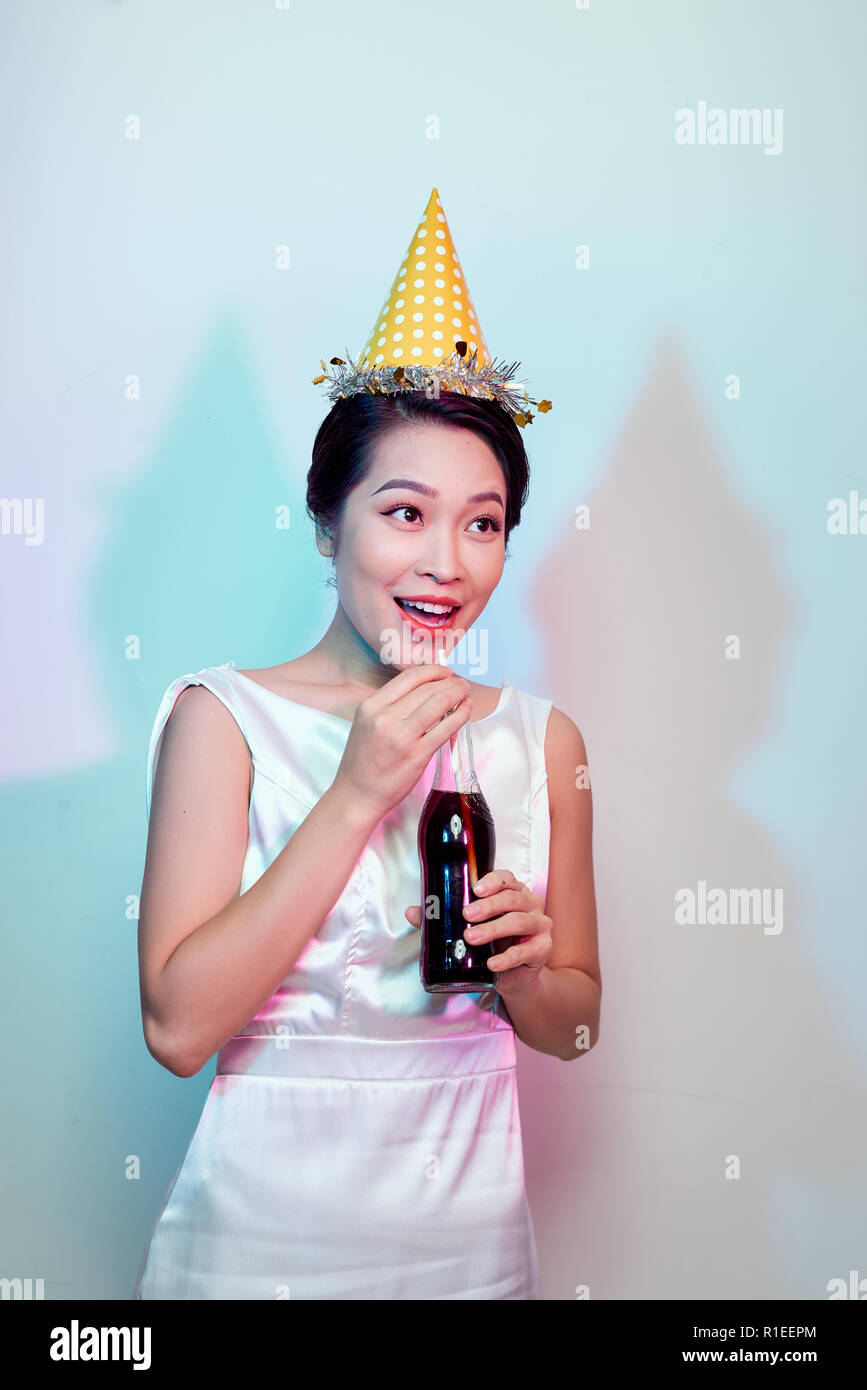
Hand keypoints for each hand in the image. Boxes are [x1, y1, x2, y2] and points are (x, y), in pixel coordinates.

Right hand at [331, 663, 471, 822]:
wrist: (356, 795)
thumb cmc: (362, 762)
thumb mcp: (365, 724)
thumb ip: (388, 706)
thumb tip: (422, 690)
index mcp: (371, 706)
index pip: (408, 678)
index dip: (433, 670)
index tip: (445, 671)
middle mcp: (384, 718)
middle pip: (427, 689)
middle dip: (450, 682)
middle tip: (461, 683)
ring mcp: (402, 737)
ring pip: (439, 704)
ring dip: (458, 694)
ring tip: (466, 693)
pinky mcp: (417, 755)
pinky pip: (445, 728)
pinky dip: (460, 715)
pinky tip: (466, 711)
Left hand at [405, 868, 552, 997]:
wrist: (515, 977)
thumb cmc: (493, 945)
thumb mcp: (471, 929)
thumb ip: (443, 919)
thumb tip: (412, 912)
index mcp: (514, 892)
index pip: (506, 878)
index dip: (492, 881)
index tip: (475, 889)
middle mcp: (530, 904)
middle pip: (512, 899)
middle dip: (488, 906)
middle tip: (466, 915)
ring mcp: (540, 925)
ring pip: (519, 922)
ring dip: (494, 929)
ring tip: (472, 938)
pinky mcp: (543, 949)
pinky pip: (526, 951)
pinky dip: (507, 958)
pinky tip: (492, 964)